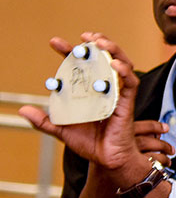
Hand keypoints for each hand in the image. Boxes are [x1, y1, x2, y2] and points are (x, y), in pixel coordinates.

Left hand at [19, 34, 151, 189]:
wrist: (108, 160)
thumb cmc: (91, 145)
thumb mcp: (62, 130)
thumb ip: (44, 121)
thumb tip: (23, 111)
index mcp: (89, 91)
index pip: (80, 66)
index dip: (69, 52)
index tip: (56, 42)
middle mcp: (104, 89)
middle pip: (104, 59)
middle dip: (96, 45)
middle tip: (84, 37)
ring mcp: (117, 95)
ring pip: (121, 65)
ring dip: (113, 51)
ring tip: (100, 43)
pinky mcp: (127, 103)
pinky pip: (130, 83)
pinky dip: (125, 72)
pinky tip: (114, 64)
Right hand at [76, 121, 174, 197]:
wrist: (98, 197)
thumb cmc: (106, 176)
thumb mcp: (109, 154)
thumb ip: (125, 143)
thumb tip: (151, 134)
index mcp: (108, 140)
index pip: (133, 127)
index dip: (152, 126)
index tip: (163, 128)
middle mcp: (113, 150)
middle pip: (143, 139)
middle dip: (161, 142)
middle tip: (170, 147)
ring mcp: (120, 163)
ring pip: (148, 153)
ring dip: (162, 154)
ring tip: (168, 158)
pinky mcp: (127, 176)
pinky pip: (149, 166)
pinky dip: (160, 165)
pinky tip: (164, 167)